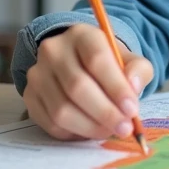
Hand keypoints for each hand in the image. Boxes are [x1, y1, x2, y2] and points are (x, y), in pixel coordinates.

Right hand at [22, 23, 153, 141]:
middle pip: (77, 87)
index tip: (132, 109)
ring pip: (62, 109)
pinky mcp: (30, 96)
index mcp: (81, 35)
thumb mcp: (130, 60)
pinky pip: (50, 123)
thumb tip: (133, 87)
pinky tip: (91, 131)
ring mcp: (37, 74)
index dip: (115, 87)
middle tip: (124, 128)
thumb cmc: (108, 64)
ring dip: (90, 126)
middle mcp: (53, 51)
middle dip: (105, 112)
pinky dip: (73, 132)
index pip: (97, 59)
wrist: (79, 63)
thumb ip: (138, 70)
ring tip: (110, 130)